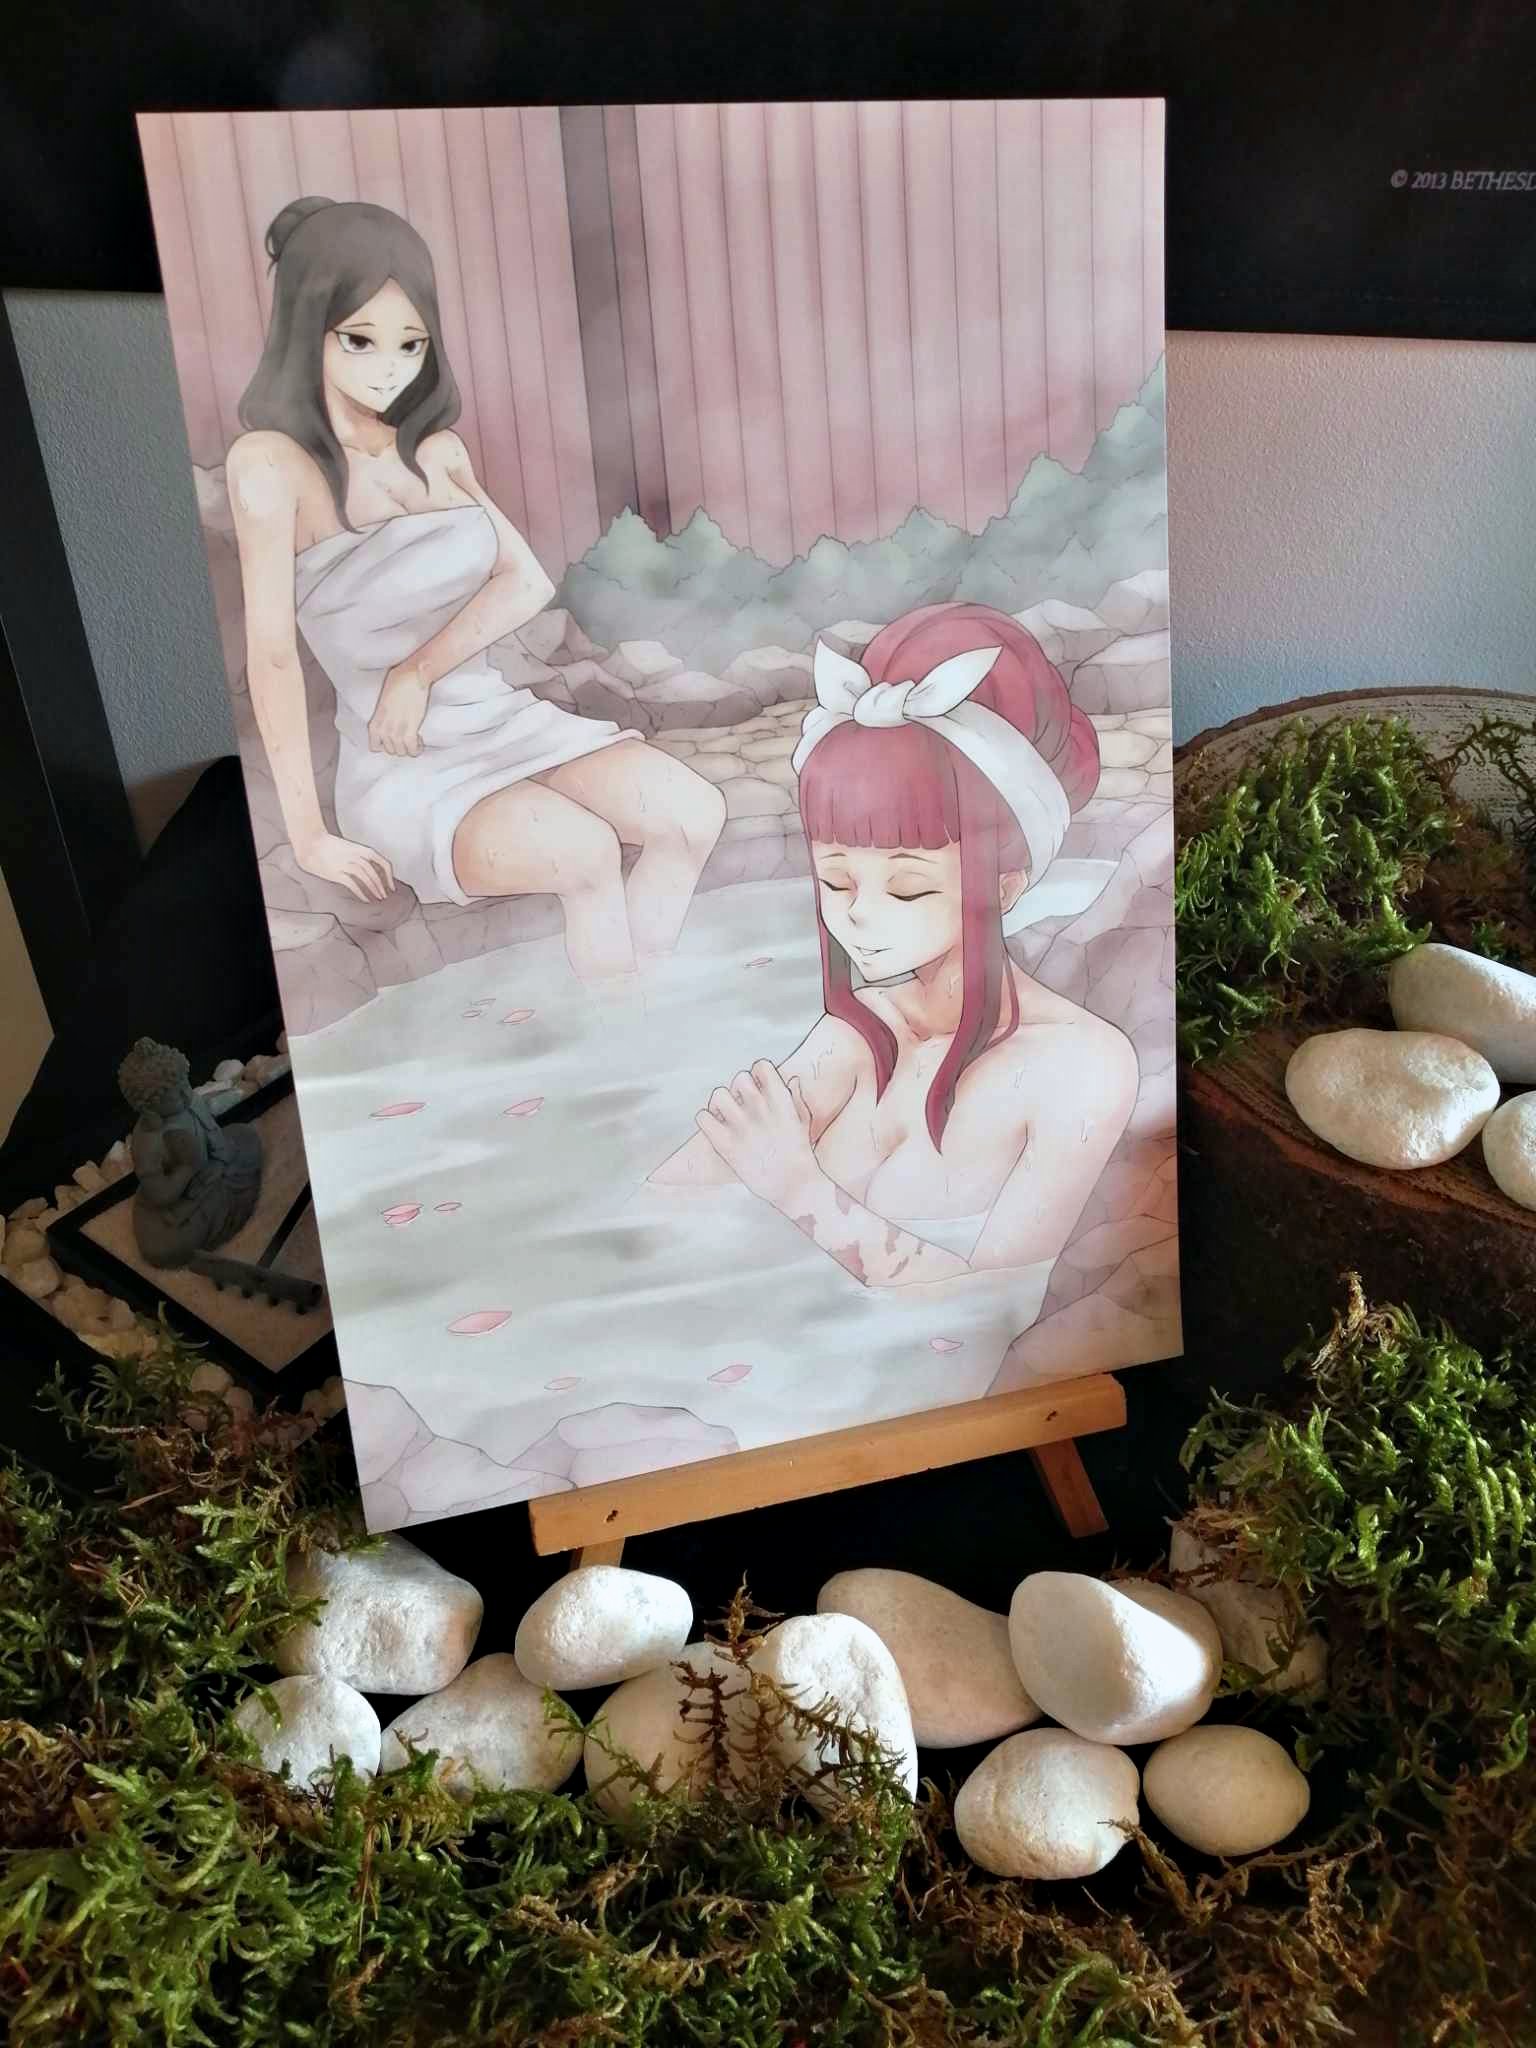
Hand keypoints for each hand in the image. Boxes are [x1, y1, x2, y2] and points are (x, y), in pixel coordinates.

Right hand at [293, 830, 394, 903]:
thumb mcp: (351, 848)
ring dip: (374, 890)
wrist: (311, 842)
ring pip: (366, 879)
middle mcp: (357, 856)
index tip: (391, 886)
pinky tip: (365, 899)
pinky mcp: (337, 873)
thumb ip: (361, 858)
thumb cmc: (330, 846)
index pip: (383, 863)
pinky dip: (361, 893)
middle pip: (375, 874)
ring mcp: (347, 864)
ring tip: (378, 898)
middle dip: (382, 886)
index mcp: (362, 849)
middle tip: (385, 895)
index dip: (389, 876)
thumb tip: (373, 872)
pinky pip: (353, 885)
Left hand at [368, 663, 430, 756]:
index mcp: (375, 722)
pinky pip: (412, 750)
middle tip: (407, 735)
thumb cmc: (398, 683)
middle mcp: (384, 729)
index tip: (393, 739)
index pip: (374, 747)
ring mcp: (396, 731)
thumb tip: (391, 721)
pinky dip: (417, 748)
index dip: (385, 745)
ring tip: (415, 737)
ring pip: (402, 752)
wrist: (410, 677)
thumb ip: (384, 716)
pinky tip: (420, 739)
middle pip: (391, 751)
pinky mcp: (410, 730)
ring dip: (409, 747)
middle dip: (399, 745)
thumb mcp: (384, 702)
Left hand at [695, 1061, 817, 1209]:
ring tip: (725, 1116)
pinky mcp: (726, 1145)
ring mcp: (742, 1127)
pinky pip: (702, 1117)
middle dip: (739, 1090)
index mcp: (780, 1101)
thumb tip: (790, 1080)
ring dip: (720, 1103)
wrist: (793, 1185)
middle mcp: (760, 1110)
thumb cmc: (799, 1154)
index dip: (758, 1075)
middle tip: (741, 1105)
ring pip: (718, 1094)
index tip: (759, 1088)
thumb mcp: (802, 1121)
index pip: (761, 1066)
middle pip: (738, 1078)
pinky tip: (716, 1129)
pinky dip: (706, 1121)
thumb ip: (794, 1098)